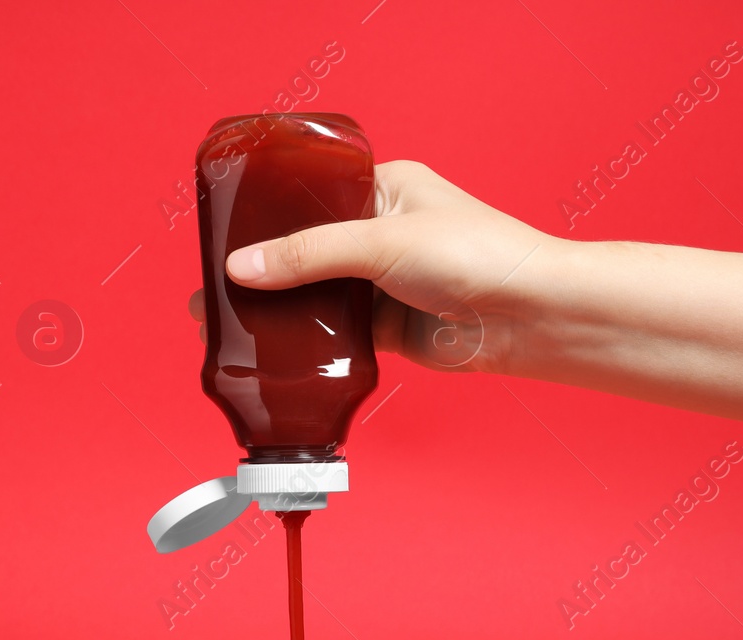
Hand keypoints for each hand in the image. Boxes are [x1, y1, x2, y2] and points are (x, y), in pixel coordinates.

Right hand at [187, 160, 563, 374]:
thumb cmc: (479, 255)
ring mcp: (383, 281)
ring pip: (316, 294)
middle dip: (260, 270)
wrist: (531, 317)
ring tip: (225, 323)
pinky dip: (306, 340)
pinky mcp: (389, 327)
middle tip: (212, 289)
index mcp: (383, 187)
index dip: (264, 215)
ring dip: (277, 310)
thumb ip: (308, 255)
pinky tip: (270, 349)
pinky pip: (335, 331)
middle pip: (304, 249)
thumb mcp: (381, 242)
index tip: (222, 235)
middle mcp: (380, 231)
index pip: (308, 194)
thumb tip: (243, 267)